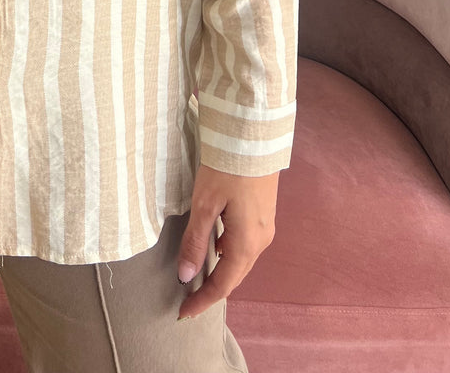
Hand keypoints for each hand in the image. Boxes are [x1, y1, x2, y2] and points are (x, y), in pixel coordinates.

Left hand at [176, 164, 278, 320]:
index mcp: (246, 244)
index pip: (223, 284)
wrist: (254, 136)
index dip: (202, 301)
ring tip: (199, 278)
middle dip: (212, 290)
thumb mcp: (204, 204)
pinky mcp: (264, 214)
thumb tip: (185, 276)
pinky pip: (246, 244)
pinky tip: (215, 247)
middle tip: (188, 301)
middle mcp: (261, 241)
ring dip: (221, 272)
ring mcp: (266, 227)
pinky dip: (229, 254)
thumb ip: (195, 241)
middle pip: (235, 276)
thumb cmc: (227, 169)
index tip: (183, 314)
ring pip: (241, 260)